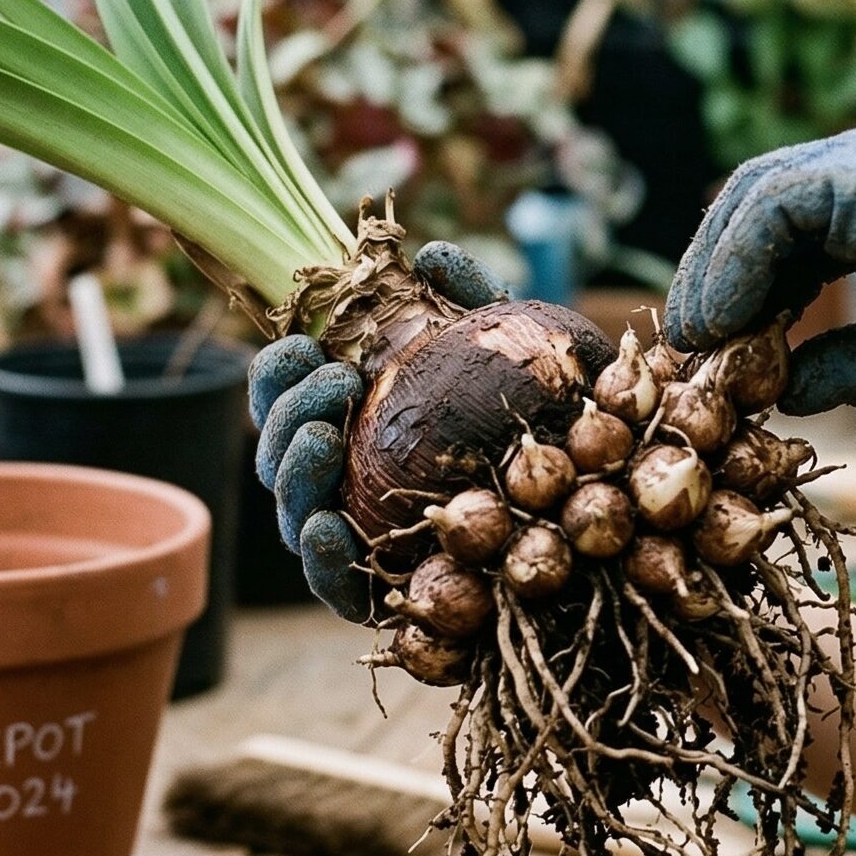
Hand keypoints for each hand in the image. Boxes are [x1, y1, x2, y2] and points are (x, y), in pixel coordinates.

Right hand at [250, 242, 507, 618]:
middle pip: (276, 450)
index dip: (279, 368)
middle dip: (289, 411)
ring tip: (324, 439)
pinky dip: (320, 555)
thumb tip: (432, 255)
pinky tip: (327, 526)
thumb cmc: (531, 432)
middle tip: (334, 383)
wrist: (579, 528)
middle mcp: (337, 481)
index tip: (307, 344)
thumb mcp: (507, 360)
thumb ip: (470, 305)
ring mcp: (348, 540)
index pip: (287, 393)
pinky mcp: (373, 600)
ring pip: (291, 512)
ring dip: (293, 472)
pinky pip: (330, 583)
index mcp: (349, 422)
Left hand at [664, 119, 855, 412]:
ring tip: (694, 338)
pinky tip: (722, 320)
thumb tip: (779, 390)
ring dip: (711, 271)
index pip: (777, 222)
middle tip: (685, 341)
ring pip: (751, 197)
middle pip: (751, 202)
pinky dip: (735, 263)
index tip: (712, 344)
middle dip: (708, 272)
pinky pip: (772, 208)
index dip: (734, 280)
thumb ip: (848, 360)